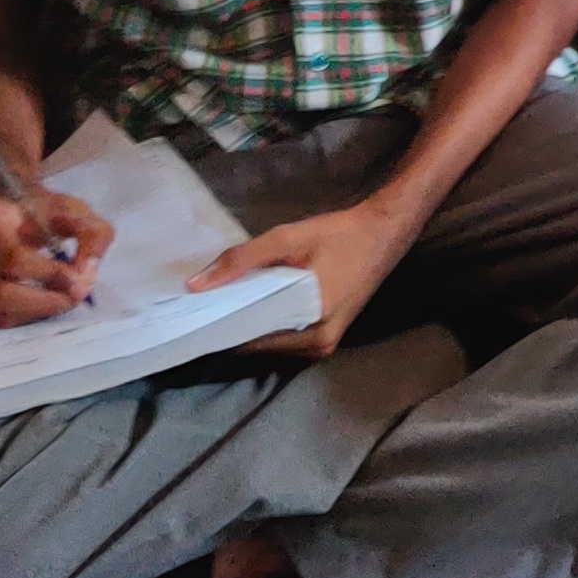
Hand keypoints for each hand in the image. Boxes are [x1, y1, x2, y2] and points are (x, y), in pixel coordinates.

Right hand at [0, 190, 114, 325]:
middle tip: (75, 298)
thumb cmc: (38, 212)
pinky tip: (40, 303)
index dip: (48, 275)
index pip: (11, 259)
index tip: (80, 282)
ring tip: (62, 299)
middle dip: (43, 301)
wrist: (4, 212)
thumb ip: (91, 233)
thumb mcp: (72, 211)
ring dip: (34, 311)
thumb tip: (87, 269)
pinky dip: (20, 316)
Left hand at [194, 195, 426, 359]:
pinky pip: (285, 338)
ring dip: (249, 325)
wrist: (385, 231)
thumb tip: (196, 286)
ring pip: (271, 343)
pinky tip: (253, 305)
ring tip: (224, 303)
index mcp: (312, 325)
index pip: (249, 339)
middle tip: (203, 305)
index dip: (219, 326)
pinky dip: (267, 324)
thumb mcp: (289, 238)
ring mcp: (325, 345)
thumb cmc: (340, 234)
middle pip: (259, 344)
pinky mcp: (328, 337)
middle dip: (232, 325)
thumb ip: (242, 260)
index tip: (191, 315)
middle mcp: (319, 346)